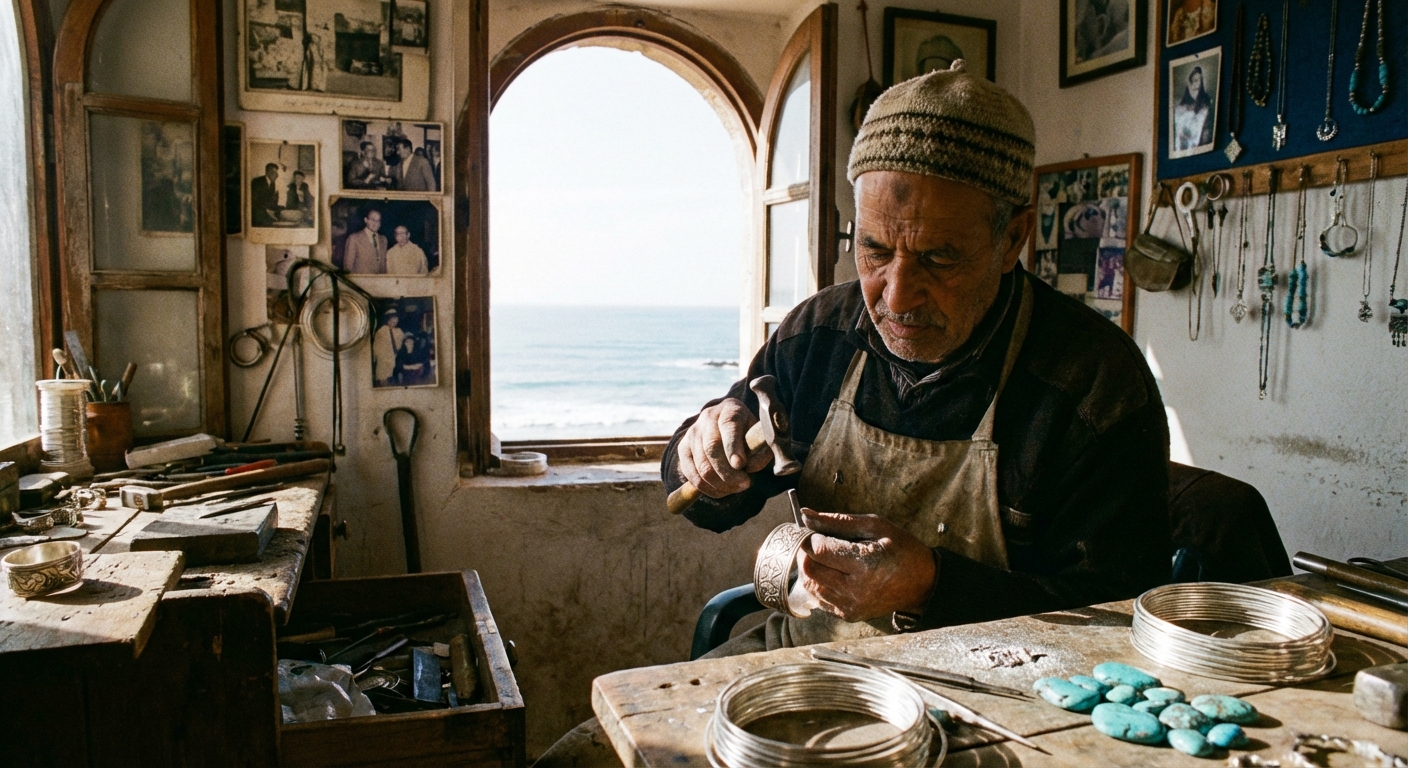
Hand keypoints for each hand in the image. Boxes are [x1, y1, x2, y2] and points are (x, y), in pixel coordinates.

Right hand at [676, 398, 773, 497]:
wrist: (726, 425)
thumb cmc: (747, 433)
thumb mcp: (759, 437)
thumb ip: (760, 451)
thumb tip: (749, 467)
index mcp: (730, 409)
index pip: (729, 426)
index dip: (733, 447)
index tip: (740, 465)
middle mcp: (708, 417)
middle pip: (711, 448)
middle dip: (728, 472)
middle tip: (745, 484)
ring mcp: (692, 432)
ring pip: (702, 465)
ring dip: (720, 484)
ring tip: (736, 488)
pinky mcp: (683, 449)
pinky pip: (691, 474)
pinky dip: (707, 488)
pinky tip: (722, 490)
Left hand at [797, 508, 936, 621]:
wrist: (922, 583)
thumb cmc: (901, 549)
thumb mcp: (875, 526)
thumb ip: (837, 521)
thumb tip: (806, 515)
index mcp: (866, 564)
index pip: (819, 550)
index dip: (809, 537)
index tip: (813, 530)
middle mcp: (856, 590)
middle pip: (809, 569)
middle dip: (806, 552)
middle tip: (817, 541)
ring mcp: (851, 606)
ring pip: (810, 585)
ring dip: (810, 567)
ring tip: (826, 556)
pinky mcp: (848, 615)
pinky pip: (819, 598)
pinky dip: (819, 583)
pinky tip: (833, 573)